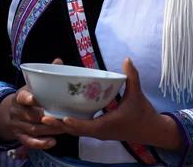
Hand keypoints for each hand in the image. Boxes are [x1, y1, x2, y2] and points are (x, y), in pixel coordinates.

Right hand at [0, 59, 66, 149]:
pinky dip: (40, 143)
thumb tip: (58, 61)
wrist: (9, 113)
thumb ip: (44, 76)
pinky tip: (53, 142)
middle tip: (61, 116)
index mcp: (20, 96)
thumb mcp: (32, 85)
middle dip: (45, 116)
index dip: (27, 98)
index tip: (35, 98)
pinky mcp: (20, 136)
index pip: (21, 97)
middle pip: (30, 115)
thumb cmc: (28, 96)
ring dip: (48, 129)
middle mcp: (17, 111)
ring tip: (64, 128)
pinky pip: (29, 141)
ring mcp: (18, 125)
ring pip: (33, 129)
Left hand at [41, 58, 182, 150]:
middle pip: (73, 131)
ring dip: (61, 125)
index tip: (59, 117)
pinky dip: (70, 124)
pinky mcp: (98, 131)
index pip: (84, 127)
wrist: (151, 130)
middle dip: (58, 124)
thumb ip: (132, 77)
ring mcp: (97, 133)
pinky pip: (80, 129)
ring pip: (74, 131)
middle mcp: (98, 132)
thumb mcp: (137, 94)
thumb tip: (127, 59)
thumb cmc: (143, 114)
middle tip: (41, 114)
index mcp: (105, 125)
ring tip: (45, 115)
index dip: (71, 123)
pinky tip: (61, 115)